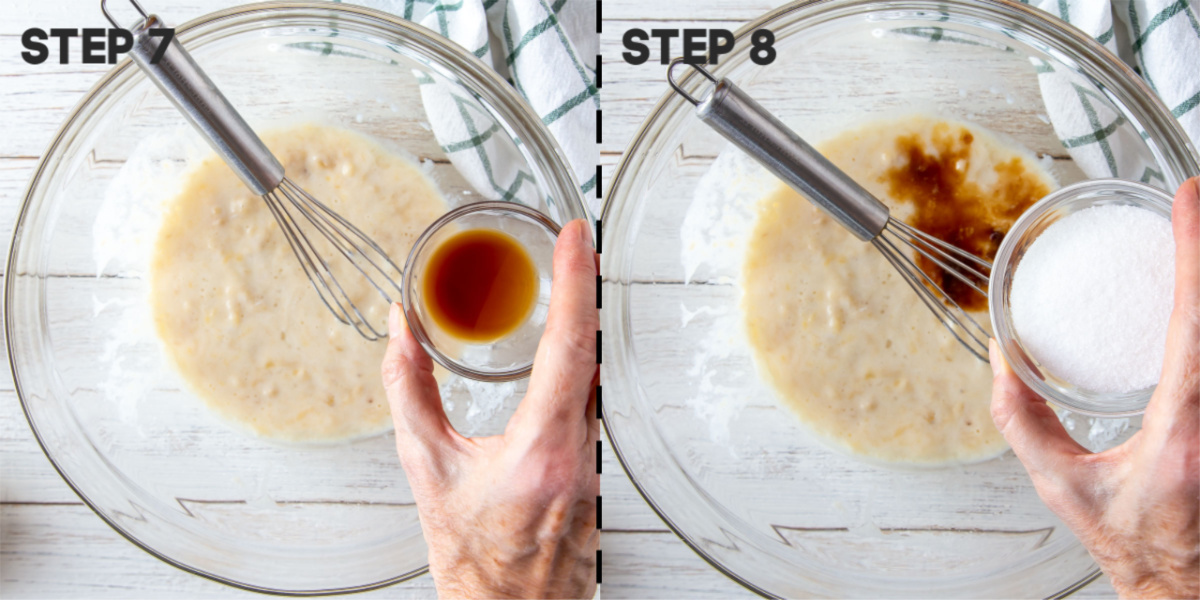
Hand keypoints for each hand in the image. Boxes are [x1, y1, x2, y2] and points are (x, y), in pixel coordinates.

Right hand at [381, 219, 598, 598]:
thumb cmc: (471, 557)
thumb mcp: (427, 470)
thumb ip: (409, 392)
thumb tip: (399, 332)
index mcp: (541, 448)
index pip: (570, 346)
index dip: (575, 283)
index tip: (575, 239)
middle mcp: (581, 453)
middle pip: (592, 352)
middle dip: (583, 293)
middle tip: (573, 244)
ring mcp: (597, 464)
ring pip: (597, 379)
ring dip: (581, 331)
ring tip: (569, 280)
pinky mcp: (599, 472)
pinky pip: (593, 406)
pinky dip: (579, 370)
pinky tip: (565, 351)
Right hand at [988, 177, 1198, 598]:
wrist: (1189, 587)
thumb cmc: (1138, 546)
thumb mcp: (1062, 487)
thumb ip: (1022, 419)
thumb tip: (1003, 357)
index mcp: (1184, 426)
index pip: (1195, 319)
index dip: (1194, 253)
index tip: (1189, 200)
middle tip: (1193, 197)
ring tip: (1192, 233)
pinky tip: (1192, 293)